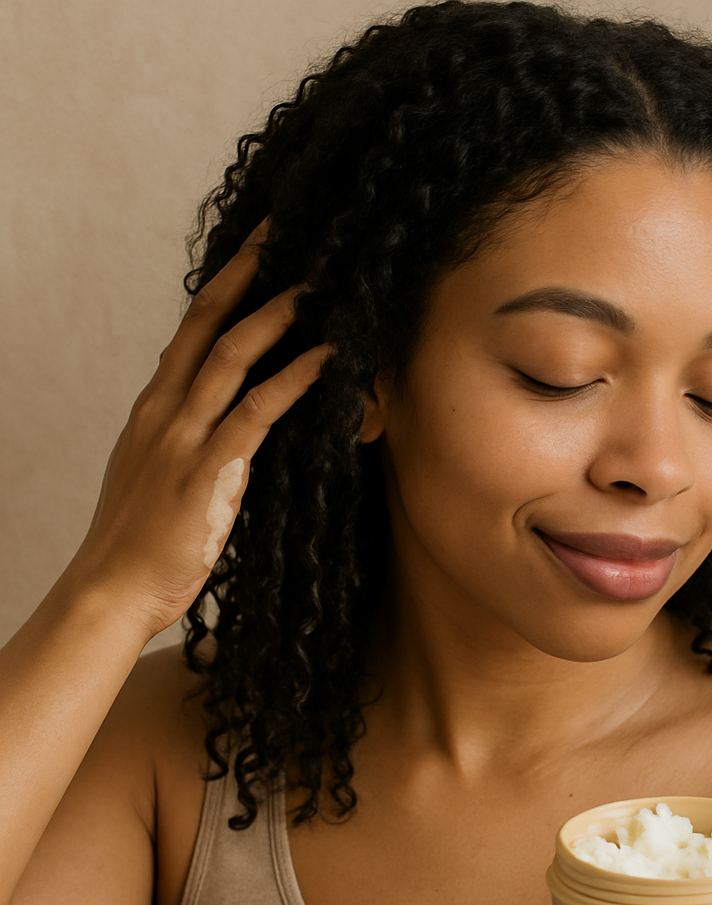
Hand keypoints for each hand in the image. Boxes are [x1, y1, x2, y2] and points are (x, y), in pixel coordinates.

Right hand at [68, 222, 327, 639]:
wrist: (111, 589)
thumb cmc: (139, 536)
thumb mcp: (159, 470)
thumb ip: (188, 436)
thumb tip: (225, 418)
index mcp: (153, 406)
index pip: (190, 329)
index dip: (224, 285)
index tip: (255, 250)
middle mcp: (164, 409)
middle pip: (206, 323)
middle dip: (246, 273)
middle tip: (283, 233)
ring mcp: (182, 437)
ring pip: (231, 357)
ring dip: (276, 316)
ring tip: (316, 286)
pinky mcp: (206, 471)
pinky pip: (256, 413)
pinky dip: (293, 380)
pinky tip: (324, 360)